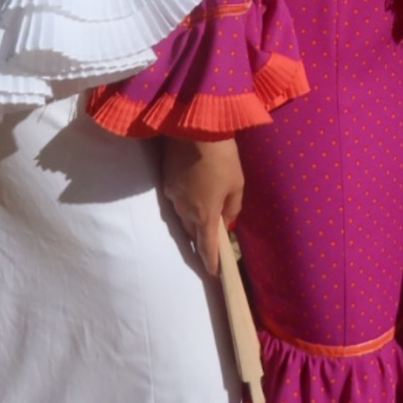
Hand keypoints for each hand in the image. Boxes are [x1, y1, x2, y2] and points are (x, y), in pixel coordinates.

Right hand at [163, 137, 243, 275]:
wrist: (195, 129)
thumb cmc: (223, 157)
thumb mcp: (237, 183)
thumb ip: (233, 206)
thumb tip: (226, 219)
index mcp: (205, 215)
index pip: (206, 247)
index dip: (210, 262)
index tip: (213, 273)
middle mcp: (185, 211)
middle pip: (192, 233)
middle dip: (200, 239)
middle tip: (209, 241)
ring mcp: (173, 196)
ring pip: (182, 217)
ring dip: (192, 220)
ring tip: (201, 215)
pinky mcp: (166, 181)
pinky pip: (176, 200)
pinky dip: (185, 202)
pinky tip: (192, 192)